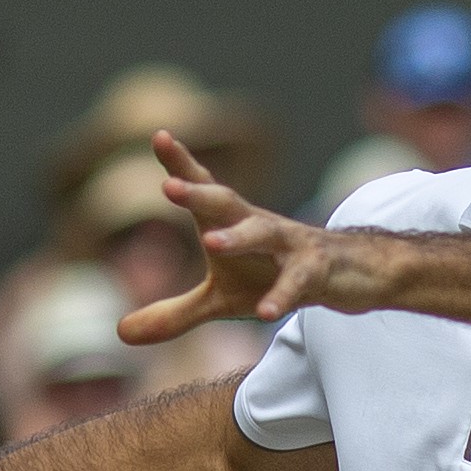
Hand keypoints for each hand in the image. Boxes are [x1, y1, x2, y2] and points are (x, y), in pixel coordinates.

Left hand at [120, 128, 354, 345]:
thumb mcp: (223, 300)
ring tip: (210, 242)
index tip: (158, 137)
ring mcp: (291, 245)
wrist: (349, 275)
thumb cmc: (274, 276)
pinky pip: (297, 283)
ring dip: (239, 236)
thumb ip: (174, 314)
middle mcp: (260, 225)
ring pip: (264, 233)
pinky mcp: (317, 271)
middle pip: (226, 203)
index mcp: (234, 223)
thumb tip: (120, 333)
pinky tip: (265, 313)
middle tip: (168, 186)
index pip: (205, 188)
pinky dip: (281, 296)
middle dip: (198, 194)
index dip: (182, 164)